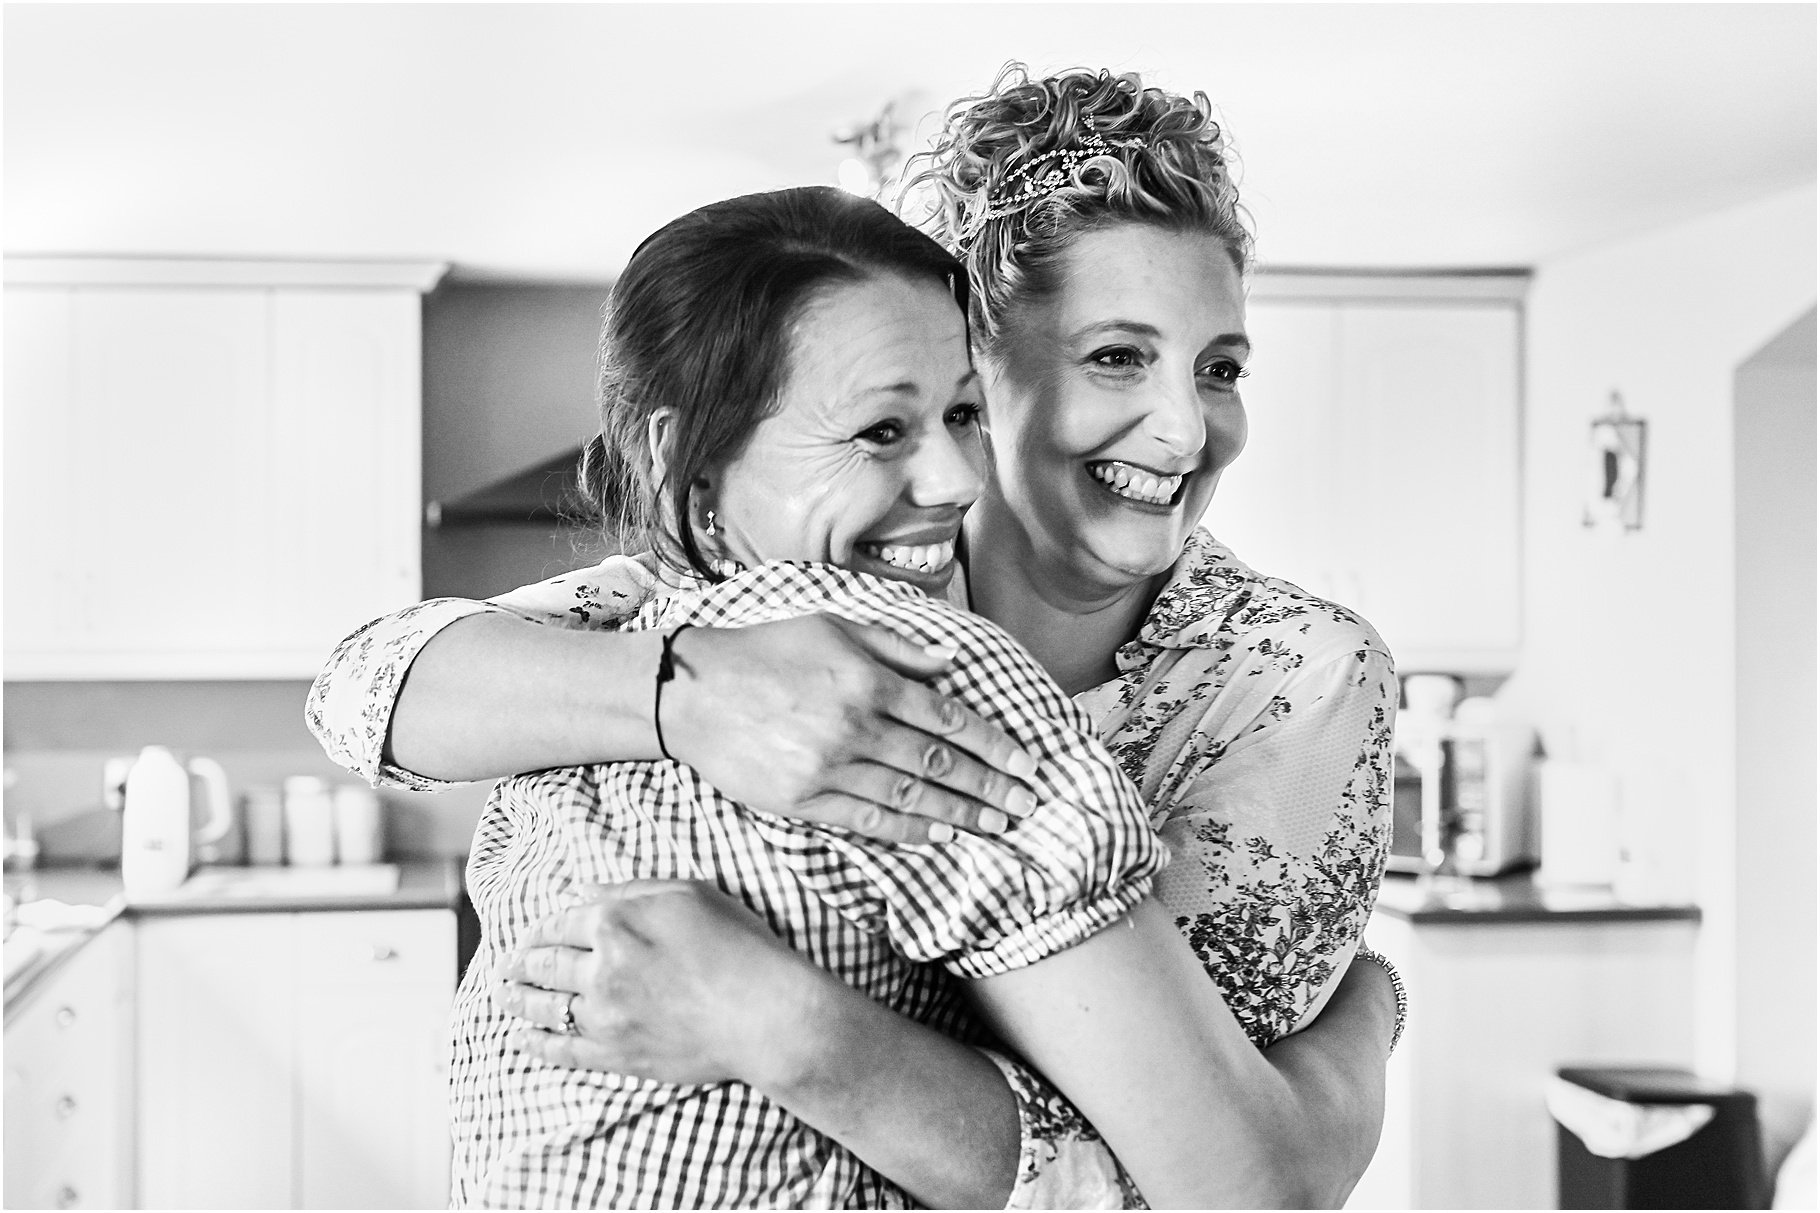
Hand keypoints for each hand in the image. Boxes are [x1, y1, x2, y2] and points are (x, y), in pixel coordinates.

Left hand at [498, 879, 824, 1088]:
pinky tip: (523, 1038)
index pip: (560, 923)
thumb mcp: (687, 895)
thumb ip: (628, 889)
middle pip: (544, 964)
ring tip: (502, 996)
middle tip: (505, 966)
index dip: (539, 929)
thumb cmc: (738, 946)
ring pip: (545, 1007)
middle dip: (518, 964)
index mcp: (616, 922)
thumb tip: (581, 889)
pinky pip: (564, 1050)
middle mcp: (602, 968)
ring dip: (517, 1000)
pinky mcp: (617, 1055)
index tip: (529, 935)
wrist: (765, 1014)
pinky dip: (537, 1043)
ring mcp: (607, 1016)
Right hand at [661, 614, 1040, 844]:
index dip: (993, 745)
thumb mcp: (834, 628)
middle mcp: (854, 726)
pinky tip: (940, 833)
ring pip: (911, 795)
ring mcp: (828, 767)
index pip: (947, 719)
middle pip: (939, 763)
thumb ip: (898, 647)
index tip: (1024, 763)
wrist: (691, 692)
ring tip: (996, 824)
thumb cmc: (766, 651)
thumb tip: (953, 665)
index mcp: (867, 681)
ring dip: (961, 812)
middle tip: (1026, 804)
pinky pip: (869, 819)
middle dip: (989, 786)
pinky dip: (910, 828)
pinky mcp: (803, 800)